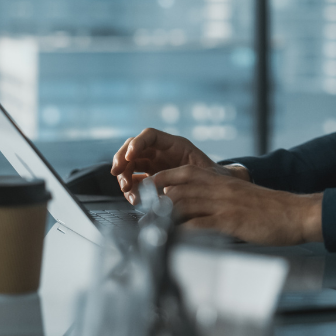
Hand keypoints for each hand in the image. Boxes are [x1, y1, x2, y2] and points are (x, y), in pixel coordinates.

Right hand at [110, 128, 248, 203]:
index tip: (129, 156)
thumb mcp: (204, 175)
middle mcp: (162, 152)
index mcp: (175, 145)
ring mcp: (155, 165)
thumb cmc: (215, 180)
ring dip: (124, 177)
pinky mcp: (152, 179)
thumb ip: (185, 179)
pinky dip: (130, 189)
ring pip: (130, 164)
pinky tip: (134, 199)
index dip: (137, 143)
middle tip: (116, 173)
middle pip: (133, 147)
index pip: (150, 135)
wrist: (219, 192)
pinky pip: (134, 181)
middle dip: (121, 158)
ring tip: (128, 192)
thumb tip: (165, 189)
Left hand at [153, 165, 321, 245]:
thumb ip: (219, 196)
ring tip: (148, 227)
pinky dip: (180, 231)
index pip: (182, 173)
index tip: (146, 189)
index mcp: (220, 179)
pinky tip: (171, 239)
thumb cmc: (269, 207)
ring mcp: (222, 204)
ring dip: (162, 216)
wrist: (294, 213)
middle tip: (140, 211)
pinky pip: (198, 224)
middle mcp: (218, 187)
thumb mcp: (240, 194)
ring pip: (182, 203)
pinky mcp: (229, 221)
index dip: (160, 180)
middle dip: (154, 199)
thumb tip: (198, 207)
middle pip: (176, 187)